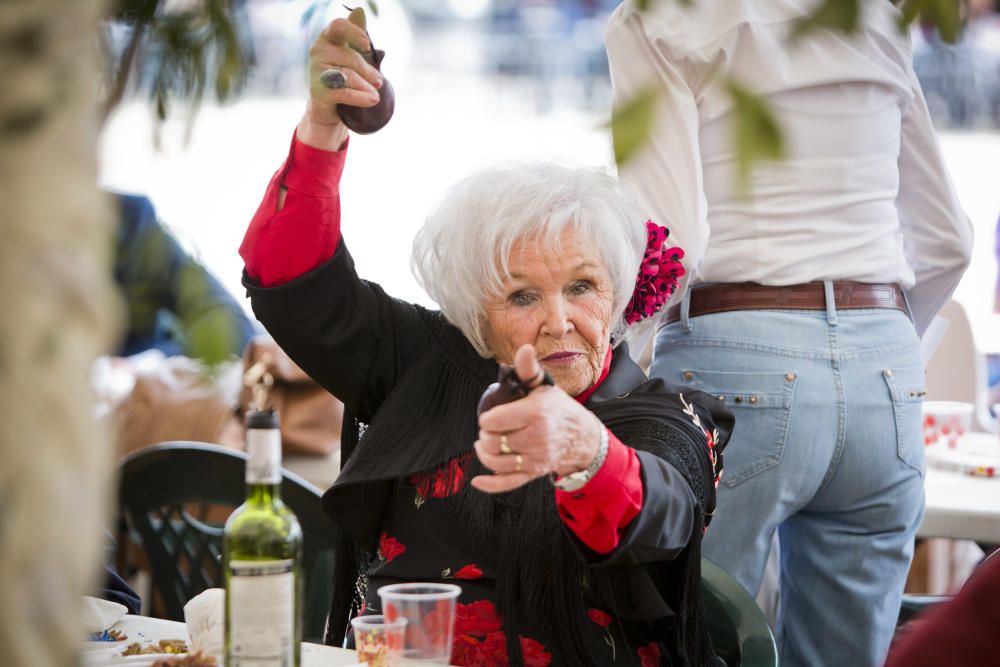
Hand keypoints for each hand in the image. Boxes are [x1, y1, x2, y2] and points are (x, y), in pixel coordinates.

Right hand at [298, 17, 382, 148]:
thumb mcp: (353, 55)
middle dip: (368, 71)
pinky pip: (345, 92)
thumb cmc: (344, 77)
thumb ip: (357, 35)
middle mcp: (318, 51)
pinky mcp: (318, 91)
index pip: (338, 26)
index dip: (354, 33)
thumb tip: (359, 10)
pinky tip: (372, 100)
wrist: (330, 108)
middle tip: (379, 82)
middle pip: (351, 57)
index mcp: (328, 38)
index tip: (366, 44)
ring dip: (366, 87)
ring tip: (376, 96)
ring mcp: (316, 71)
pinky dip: (361, 97)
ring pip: (349, 76)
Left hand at [471, 344, 603, 493]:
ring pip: (496, 462)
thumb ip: (528, 370)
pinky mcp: (533, 473)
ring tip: (485, 444)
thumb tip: (524, 349)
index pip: (495, 420)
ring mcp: (535, 458)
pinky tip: (477, 480)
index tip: (489, 416)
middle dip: (485, 436)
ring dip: (484, 454)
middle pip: (493, 442)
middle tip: (489, 430)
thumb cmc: (558, 409)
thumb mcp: (544, 386)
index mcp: (536, 413)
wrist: (582, 437)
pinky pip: (507, 483)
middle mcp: (536, 437)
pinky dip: (489, 484)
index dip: (486, 419)